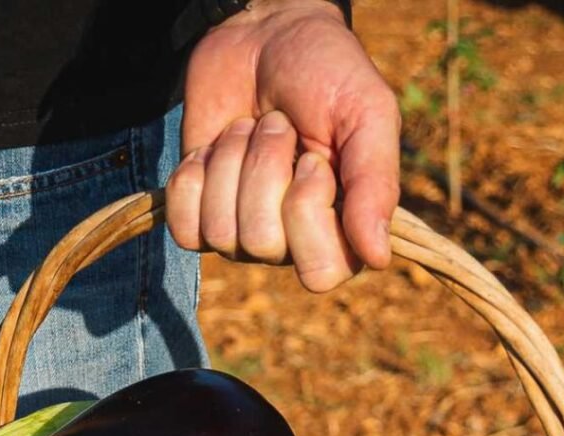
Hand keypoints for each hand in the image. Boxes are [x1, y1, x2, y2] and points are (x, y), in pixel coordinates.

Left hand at [166, 0, 399, 291]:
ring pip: (221, 231)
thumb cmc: (327, 76)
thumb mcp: (368, 116)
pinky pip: (185, 230)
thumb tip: (378, 258)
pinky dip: (194, 178)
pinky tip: (213, 150)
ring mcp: (243, 237)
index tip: (315, 158)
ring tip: (250, 129)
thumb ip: (377, 187)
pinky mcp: (200, 220)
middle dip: (264, 168)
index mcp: (343, 233)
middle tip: (279, 128)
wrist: (264, 36)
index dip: (308, 206)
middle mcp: (293, 245)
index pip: (319, 271)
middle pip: (262, 242)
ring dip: (232, 161)